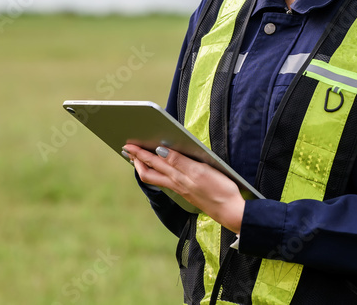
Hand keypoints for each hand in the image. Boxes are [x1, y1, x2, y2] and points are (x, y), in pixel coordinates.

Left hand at [123, 143, 244, 233]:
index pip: (154, 161)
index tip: (129, 144)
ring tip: (137, 158)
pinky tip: (157, 169)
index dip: (140, 152)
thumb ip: (179, 161)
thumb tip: (159, 151)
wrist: (230, 211)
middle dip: (137, 159)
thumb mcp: (201, 171)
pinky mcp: (186, 193)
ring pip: (155, 177)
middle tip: (126, 149)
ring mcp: (180, 189)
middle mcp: (176, 183)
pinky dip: (156, 173)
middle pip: (149, 171)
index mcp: (179, 175)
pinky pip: (164, 181)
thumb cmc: (220, 189)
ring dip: (144, 166)